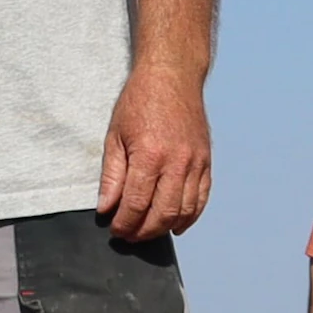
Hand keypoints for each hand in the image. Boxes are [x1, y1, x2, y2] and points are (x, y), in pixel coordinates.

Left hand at [98, 65, 213, 241]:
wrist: (171, 76)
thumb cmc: (139, 102)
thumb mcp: (114, 135)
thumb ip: (111, 176)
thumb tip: (106, 208)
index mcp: (150, 155)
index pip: (136, 204)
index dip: (124, 223)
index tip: (115, 231)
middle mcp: (177, 162)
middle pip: (162, 214)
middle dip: (143, 232)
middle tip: (129, 236)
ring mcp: (196, 163)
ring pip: (184, 211)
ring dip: (165, 228)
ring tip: (147, 231)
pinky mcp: (207, 161)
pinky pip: (202, 198)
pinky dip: (189, 217)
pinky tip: (175, 225)